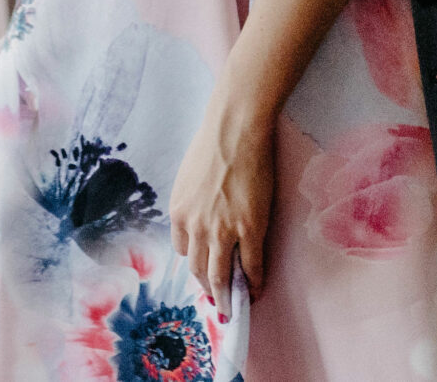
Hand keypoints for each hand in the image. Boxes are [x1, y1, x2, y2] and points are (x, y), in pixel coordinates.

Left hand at [170, 101, 273, 304]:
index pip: (182, 250)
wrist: (235, 131)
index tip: (205, 268)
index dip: (195, 262)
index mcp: (178, 213)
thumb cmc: (213, 144)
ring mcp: (222, 231)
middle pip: (198, 269)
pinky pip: (251, 267)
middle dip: (209, 288)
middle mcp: (194, 228)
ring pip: (221, 276)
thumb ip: (192, 203)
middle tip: (218, 299)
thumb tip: (202, 216)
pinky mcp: (249, 230)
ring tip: (234, 305)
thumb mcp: (189, 178)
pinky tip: (258, 290)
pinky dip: (255, 283)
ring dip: (227, 295)